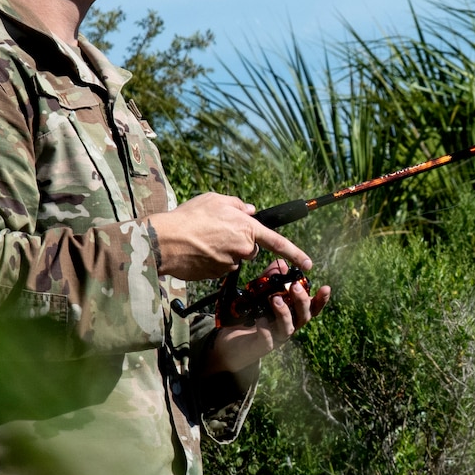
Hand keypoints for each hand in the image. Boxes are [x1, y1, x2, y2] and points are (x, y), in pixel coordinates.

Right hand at [148, 192, 311, 281]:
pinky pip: (220, 268)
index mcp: (247, 228)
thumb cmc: (189, 217)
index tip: (309, 264)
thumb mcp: (215, 200)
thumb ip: (238, 205)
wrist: (165, 240)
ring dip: (224, 252)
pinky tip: (198, 252)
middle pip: (250, 249)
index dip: (296, 254)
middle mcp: (243, 248)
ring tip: (203, 240)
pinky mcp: (217, 275)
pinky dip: (212, 262)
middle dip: (240, 243)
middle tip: (217, 232)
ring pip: (234, 259)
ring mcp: (230, 263)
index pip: (278, 243)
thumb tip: (251, 210)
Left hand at [205, 260, 331, 371]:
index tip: (326, 287)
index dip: (321, 300)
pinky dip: (265, 330)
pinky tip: (259, 319)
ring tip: (274, 299)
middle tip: (294, 287)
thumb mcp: (260, 296)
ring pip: (287, 328)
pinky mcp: (261, 346)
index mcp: (291, 315)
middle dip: (302, 302)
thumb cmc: (250, 318)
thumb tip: (281, 264)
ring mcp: (276, 338)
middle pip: (304, 317)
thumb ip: (270, 281)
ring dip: (284, 313)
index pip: (311, 308)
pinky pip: (267, 340)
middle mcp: (287, 326)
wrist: (230, 343)